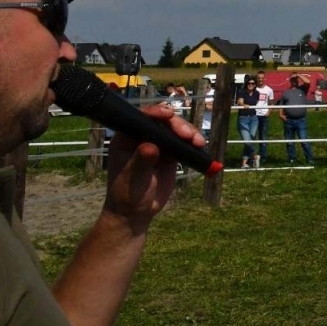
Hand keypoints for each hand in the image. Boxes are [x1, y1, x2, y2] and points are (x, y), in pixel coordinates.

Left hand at [101, 106, 204, 230]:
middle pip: (163, 122)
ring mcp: (158, 144)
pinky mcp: (170, 153)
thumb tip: (151, 146)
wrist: (137, 212)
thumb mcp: (133, 179)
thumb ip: (141, 162)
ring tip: (199, 143)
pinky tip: (200, 147)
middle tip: (188, 136)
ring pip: (176, 130)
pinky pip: (184, 142)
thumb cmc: (128, 195)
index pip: (141, 119)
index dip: (155, 113)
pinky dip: (193, 143)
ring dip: (189, 133)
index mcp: (125, 139)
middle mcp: (142, 137)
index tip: (169, 115)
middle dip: (178, 125)